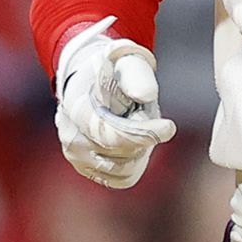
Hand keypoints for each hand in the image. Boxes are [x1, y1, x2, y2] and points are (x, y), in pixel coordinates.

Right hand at [54, 18, 173, 188]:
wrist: (88, 81)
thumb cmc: (113, 70)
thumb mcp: (127, 63)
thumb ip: (137, 77)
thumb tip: (146, 95)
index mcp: (78, 109)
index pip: (114, 134)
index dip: (144, 133)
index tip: (169, 127)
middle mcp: (71, 136)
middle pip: (124, 152)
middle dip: (145, 136)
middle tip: (148, 117)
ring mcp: (75, 155)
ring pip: (125, 167)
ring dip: (140, 149)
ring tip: (133, 126)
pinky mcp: (84, 168)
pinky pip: (122, 178)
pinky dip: (134, 163)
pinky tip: (131, 143)